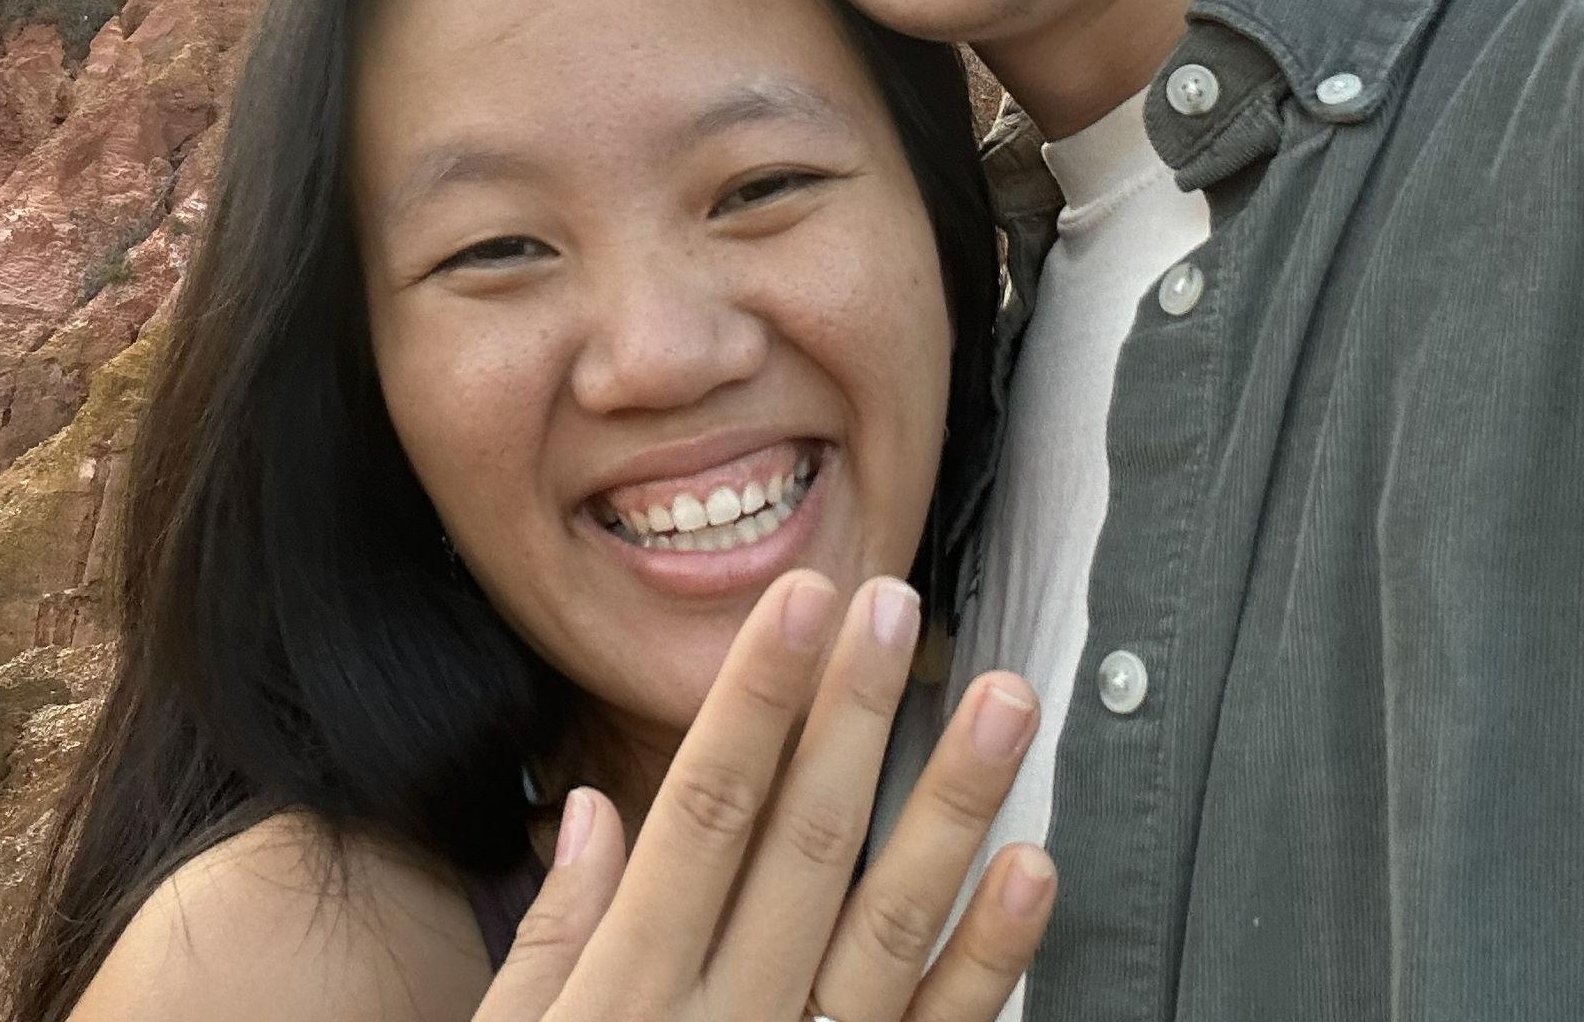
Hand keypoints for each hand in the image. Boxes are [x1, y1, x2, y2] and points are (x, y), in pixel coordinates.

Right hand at [477, 570, 1052, 1021]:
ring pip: (890, 925)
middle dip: (851, 714)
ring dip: (951, 806)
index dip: (755, 699)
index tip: (797, 602)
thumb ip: (551, 942)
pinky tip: (1033, 871)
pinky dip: (989, 960)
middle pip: (803, 843)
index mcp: (628, 996)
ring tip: (1003, 700)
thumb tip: (590, 811)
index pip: (702, 811)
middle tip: (894, 602)